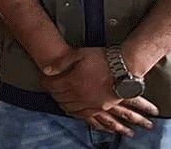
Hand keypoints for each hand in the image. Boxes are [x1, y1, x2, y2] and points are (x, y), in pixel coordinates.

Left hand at [41, 47, 155, 134]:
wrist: (125, 67)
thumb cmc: (103, 59)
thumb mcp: (79, 54)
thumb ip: (61, 62)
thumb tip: (46, 70)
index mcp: (72, 82)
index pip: (52, 85)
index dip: (46, 81)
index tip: (45, 78)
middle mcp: (79, 95)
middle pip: (59, 97)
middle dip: (53, 91)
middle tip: (51, 86)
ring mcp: (90, 103)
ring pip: (69, 107)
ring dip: (62, 102)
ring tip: (59, 97)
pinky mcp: (100, 108)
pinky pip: (84, 115)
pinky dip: (75, 113)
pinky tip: (73, 110)